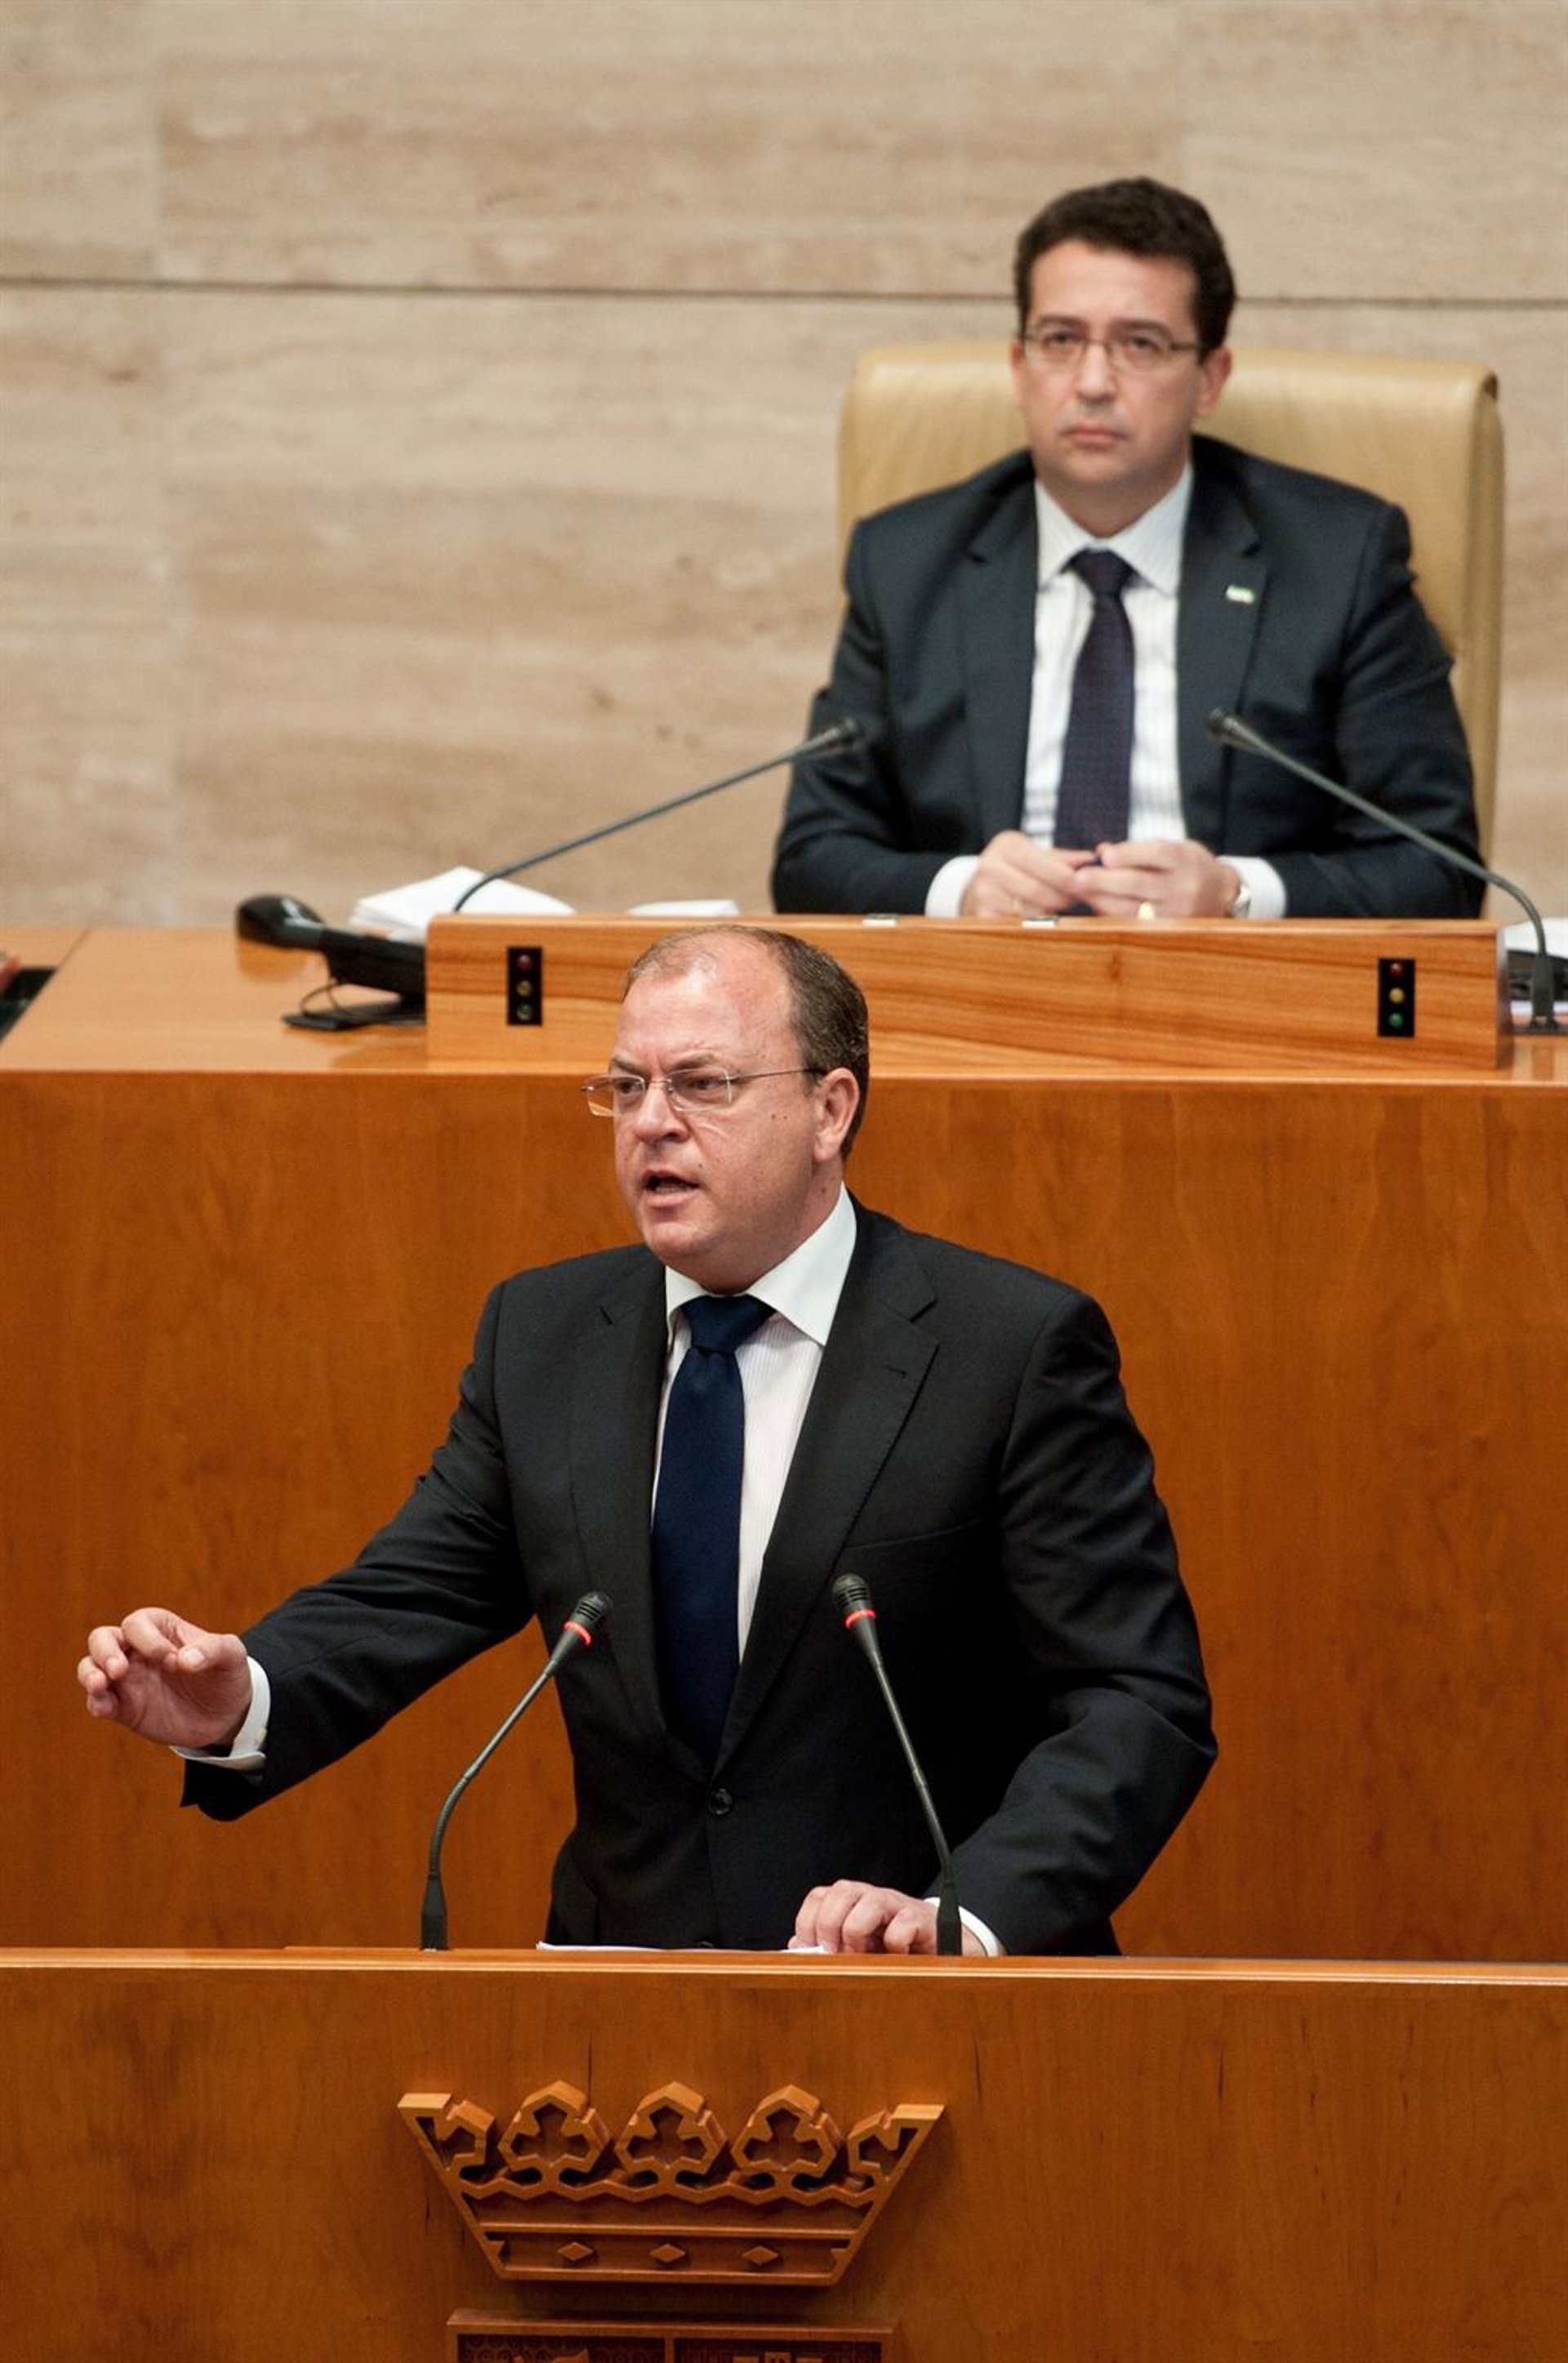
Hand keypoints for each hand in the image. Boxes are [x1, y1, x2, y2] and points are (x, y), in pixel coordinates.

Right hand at [79, 1607, 252, 1749]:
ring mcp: (128, 1680)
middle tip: (119, 1669)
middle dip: (105, 1650)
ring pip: (91, 1667)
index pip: (139, 1623)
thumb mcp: (233, 1656)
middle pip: (102, 1638)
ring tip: (100, 1685)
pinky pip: (99, 1701)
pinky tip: (105, 1708)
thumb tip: (185, 1659)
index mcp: (161, 1630)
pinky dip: (96, 1702)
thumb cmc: (227, 1676)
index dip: (149, 1639)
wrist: (227, 1715)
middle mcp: (138, 1651)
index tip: (172, 1661)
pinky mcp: (125, 1708)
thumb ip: (214, 1649)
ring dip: (90, 1673)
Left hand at [788, 1879, 982, 1954]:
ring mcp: (897, 1905)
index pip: (819, 1896)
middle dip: (829, 1925)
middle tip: (834, 1954)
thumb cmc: (895, 1950)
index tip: (808, 1950)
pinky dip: (894, 1944)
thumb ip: (828, 1947)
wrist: (944, 1950)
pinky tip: (897, 1956)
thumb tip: (796, 1948)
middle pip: (840, 1891)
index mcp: (851, 1903)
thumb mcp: (857, 1951)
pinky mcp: (922, 1920)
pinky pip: (902, 1926)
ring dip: (857, 1933)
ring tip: (861, 1957)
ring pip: (869, 1901)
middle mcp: (871, 1897)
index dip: (807, 1921)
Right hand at [960, 832, 1098, 917]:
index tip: (1085, 885)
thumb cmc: (1016, 865)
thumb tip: (1091, 859)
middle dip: (1063, 898)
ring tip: (1061, 907)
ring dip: (1052, 913)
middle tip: (1078, 900)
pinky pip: (1018, 925)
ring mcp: (983, 893)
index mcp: (1006, 847)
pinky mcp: (981, 915)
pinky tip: (1044, 918)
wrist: (980, 883)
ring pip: (1030, 911)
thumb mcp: (1035, 853)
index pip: (1043, 865)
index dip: (1066, 878)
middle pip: (1037, 891)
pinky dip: (1036, 924)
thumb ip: (1063, 858)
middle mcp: (989, 868)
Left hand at [1072, 837, 1239, 917]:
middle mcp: (1183, 886)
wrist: (1221, 893)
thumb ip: (1138, 849)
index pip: (1155, 854)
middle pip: (1139, 883)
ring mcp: (1177, 911)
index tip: (1103, 855)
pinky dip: (1111, 914)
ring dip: (1101, 900)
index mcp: (1184, 859)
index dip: (1127, 855)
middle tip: (1077, 878)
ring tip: (1080, 891)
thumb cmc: (1187, 865)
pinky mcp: (1169, 929)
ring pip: (1132, 908)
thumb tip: (1101, 852)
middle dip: (1104, 881)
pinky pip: (1134, 923)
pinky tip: (1096, 905)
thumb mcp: (1173, 847)